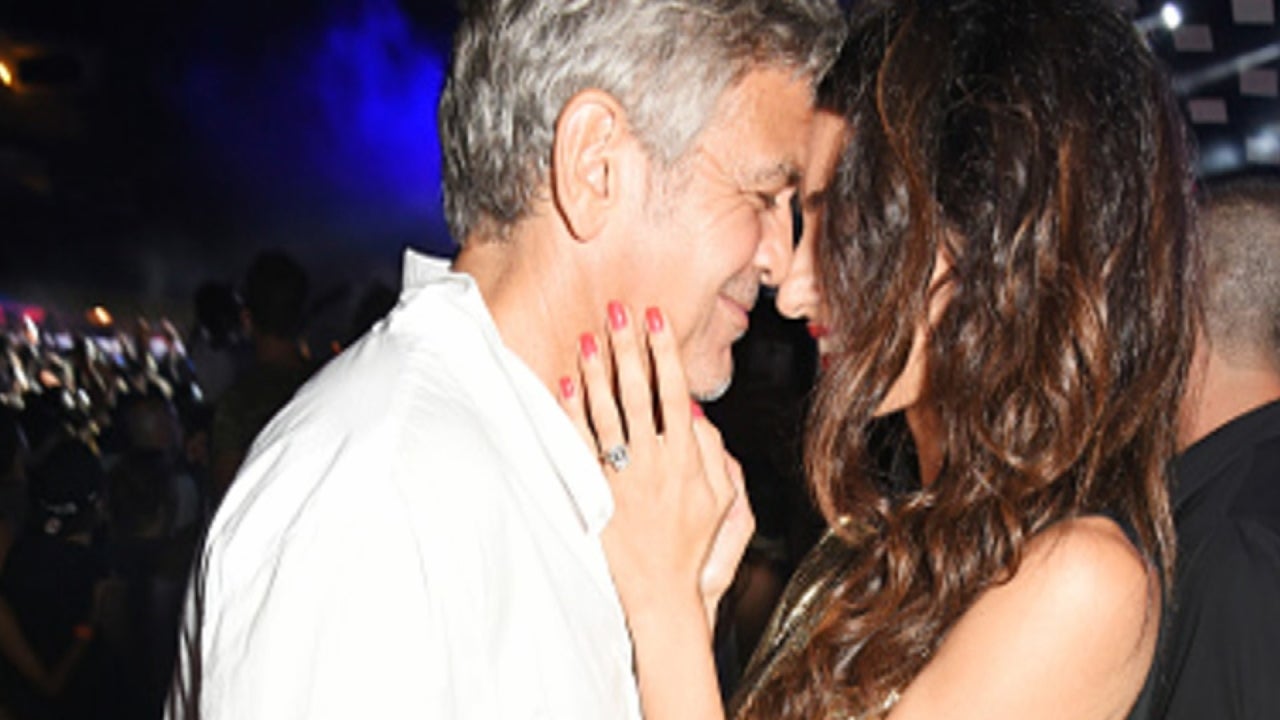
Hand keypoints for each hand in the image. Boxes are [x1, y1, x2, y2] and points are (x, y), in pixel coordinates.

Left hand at [559, 302, 743, 624]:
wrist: (662, 593)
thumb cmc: (694, 545)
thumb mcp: (723, 499)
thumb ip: (714, 452)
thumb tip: (694, 410)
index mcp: (687, 459)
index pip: (673, 391)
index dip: (665, 351)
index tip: (656, 318)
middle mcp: (653, 463)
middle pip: (638, 392)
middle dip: (628, 347)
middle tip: (618, 309)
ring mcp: (622, 478)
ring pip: (606, 412)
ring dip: (597, 370)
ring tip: (588, 337)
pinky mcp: (597, 493)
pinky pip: (580, 444)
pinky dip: (572, 412)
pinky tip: (565, 383)